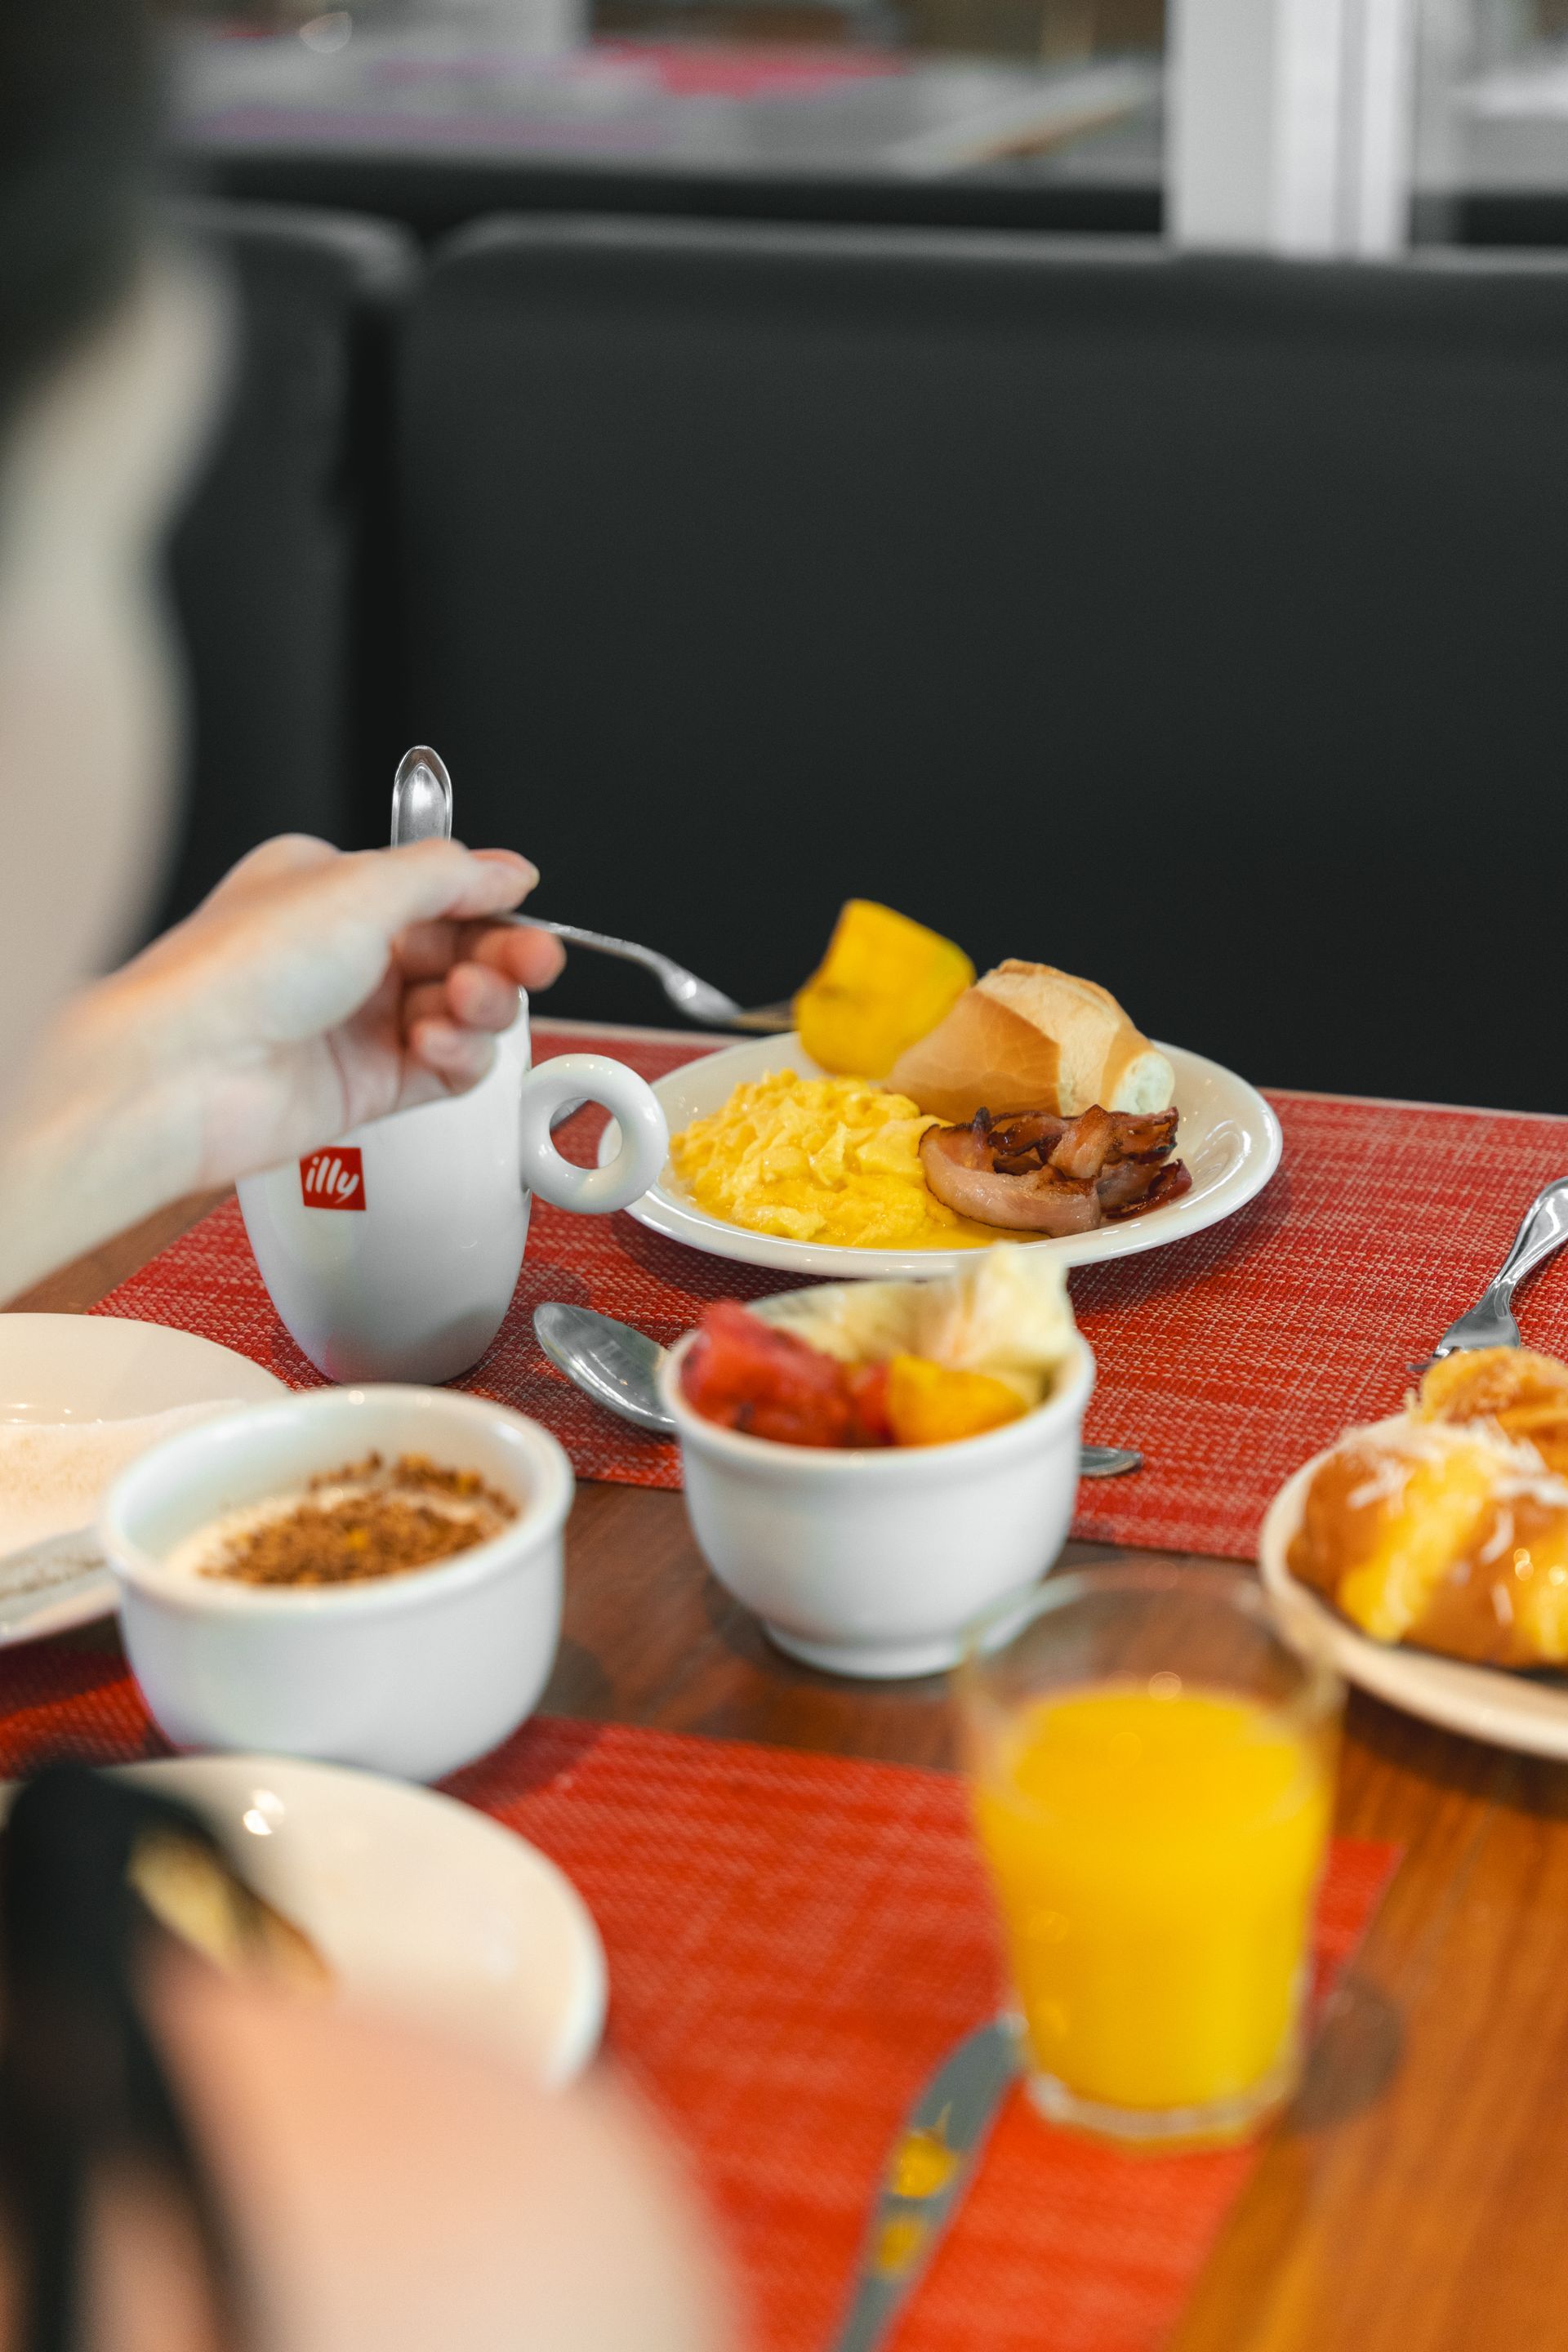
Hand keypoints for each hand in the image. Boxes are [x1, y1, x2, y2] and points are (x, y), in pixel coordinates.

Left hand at [0, 835, 568, 1300]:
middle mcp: (344, 955)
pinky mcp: (366, 1088)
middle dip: (502, 955)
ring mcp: (356, 1024)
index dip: (489, 903)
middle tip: (533, 960)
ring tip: (465, 1003)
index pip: (438, 892)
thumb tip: (508, 872)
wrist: (182, 1073)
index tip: (525, 911)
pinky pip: (446, 1070)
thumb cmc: (235, 972)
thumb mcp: (360, 888)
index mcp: (330, 891)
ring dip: (480, 1006)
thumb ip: (449, 876)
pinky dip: (458, 1057)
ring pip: (462, 1013)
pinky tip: (438, 1044)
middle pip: (461, 953)